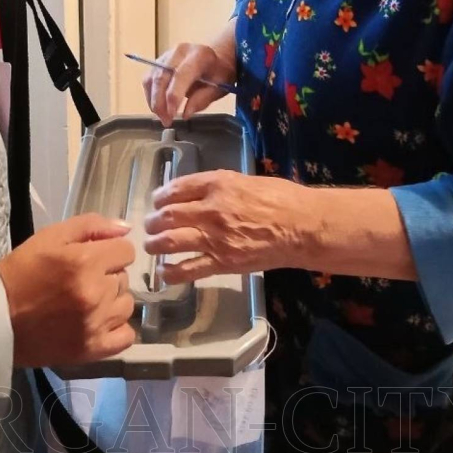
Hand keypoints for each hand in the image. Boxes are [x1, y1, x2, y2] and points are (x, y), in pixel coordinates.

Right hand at [0, 213, 135, 367]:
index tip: (93, 258)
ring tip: (88, 302)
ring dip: (112, 301)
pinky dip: (117, 329)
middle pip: (125, 278)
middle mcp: (96, 293)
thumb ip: (92, 225)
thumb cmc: (23, 271)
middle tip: (83, 280)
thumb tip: (126, 228)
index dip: (111, 251)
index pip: (126, 251)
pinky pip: (126, 337)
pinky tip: (100, 322)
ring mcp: (96, 324)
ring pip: (126, 305)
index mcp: (86, 262)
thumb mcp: (52, 236)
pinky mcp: (91, 349)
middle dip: (108, 275)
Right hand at [143, 42, 235, 126]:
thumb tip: (185, 113)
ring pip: (151, 78)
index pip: (180, 75)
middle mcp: (180, 51)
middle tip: (166, 121)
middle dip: (160, 103)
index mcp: (199, 55)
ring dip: (153, 101)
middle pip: (161, 77)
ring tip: (162, 116)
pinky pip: (148, 79)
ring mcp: (167, 55)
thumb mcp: (219, 87)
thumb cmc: (219, 72)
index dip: (173, 96)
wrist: (217, 58)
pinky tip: (158, 106)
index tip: (172, 115)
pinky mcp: (159, 61)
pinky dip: (151, 95)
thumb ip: (202, 99)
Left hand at [143, 170, 315, 282]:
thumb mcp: (246, 180)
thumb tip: (196, 193)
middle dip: (153, 220)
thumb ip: (219, 186)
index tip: (157, 201)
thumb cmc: (281, 198)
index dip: (161, 196)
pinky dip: (171, 272)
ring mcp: (216, 238)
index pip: (177, 188)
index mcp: (218, 184)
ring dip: (155, 243)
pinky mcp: (223, 262)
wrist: (302, 227)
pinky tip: (164, 272)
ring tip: (151, 245)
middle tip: (149, 225)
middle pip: (168, 215)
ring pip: (170, 241)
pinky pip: (188, 269)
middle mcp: (212, 209)